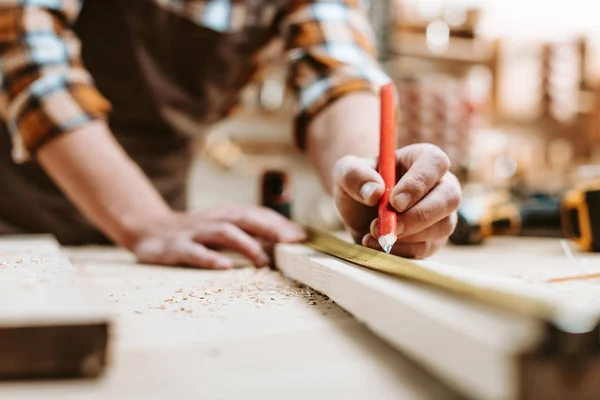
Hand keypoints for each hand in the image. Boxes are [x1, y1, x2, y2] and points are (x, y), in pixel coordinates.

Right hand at [132, 204, 305, 268]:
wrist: (149, 230)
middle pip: (246, 219)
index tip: (302, 237)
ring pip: (224, 232)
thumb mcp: (223, 227)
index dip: (281, 224)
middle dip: (270, 229)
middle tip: (290, 243)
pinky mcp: (176, 247)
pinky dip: (210, 258)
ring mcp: (195, 232)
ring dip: (245, 245)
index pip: (258, 214)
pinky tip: (224, 267)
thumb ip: (250, 232)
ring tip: (262, 260)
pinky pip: (195, 252)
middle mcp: (214, 219)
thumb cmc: (196, 232)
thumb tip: (286, 240)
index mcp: (227, 214)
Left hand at [333, 144, 460, 258]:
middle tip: (386, 227)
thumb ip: (354, 175)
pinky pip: (426, 248)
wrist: (360, 209)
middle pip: (449, 197)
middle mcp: (441, 184)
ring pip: (442, 226)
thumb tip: (375, 192)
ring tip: (372, 233)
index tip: (395, 202)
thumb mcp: (346, 171)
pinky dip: (400, 250)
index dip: (418, 183)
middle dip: (418, 216)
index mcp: (424, 159)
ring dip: (407, 236)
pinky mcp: (434, 239)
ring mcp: (442, 214)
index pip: (435, 164)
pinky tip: (376, 244)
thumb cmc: (359, 184)